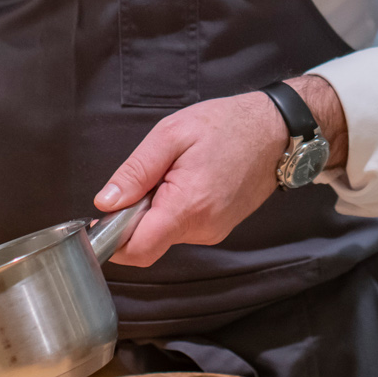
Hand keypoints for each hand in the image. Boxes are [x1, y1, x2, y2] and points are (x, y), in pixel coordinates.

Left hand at [94, 76, 346, 267]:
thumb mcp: (171, 135)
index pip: (137, 250)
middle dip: (133, 218)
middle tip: (147, 178)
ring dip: (155, 211)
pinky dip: (173, 210)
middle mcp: (202, 229)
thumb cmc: (226, 125)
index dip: (110, 239)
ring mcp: (213, 232)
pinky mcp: (219, 228)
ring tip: (174, 173)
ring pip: (164, 235)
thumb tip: (105, 203)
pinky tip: (187, 180)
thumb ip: (135, 172)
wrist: (277, 131)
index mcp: (187, 206)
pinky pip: (182, 228)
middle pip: (147, 244)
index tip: (100, 218)